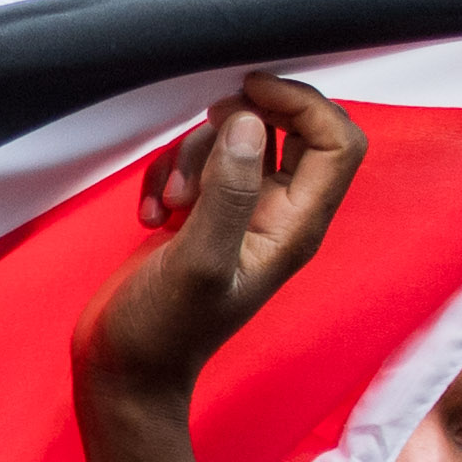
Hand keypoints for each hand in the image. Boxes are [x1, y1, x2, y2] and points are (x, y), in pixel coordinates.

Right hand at [77, 81, 363, 400]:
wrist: (122, 369)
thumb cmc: (163, 331)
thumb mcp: (197, 260)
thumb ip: (229, 191)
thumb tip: (249, 124)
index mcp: (296, 226)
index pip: (338, 141)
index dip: (303, 104)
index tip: (250, 92)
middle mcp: (277, 215)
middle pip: (288, 130)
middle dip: (239, 124)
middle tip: (204, 140)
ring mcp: (238, 214)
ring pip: (234, 142)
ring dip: (192, 155)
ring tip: (170, 204)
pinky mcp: (201, 215)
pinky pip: (196, 165)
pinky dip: (168, 174)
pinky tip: (151, 215)